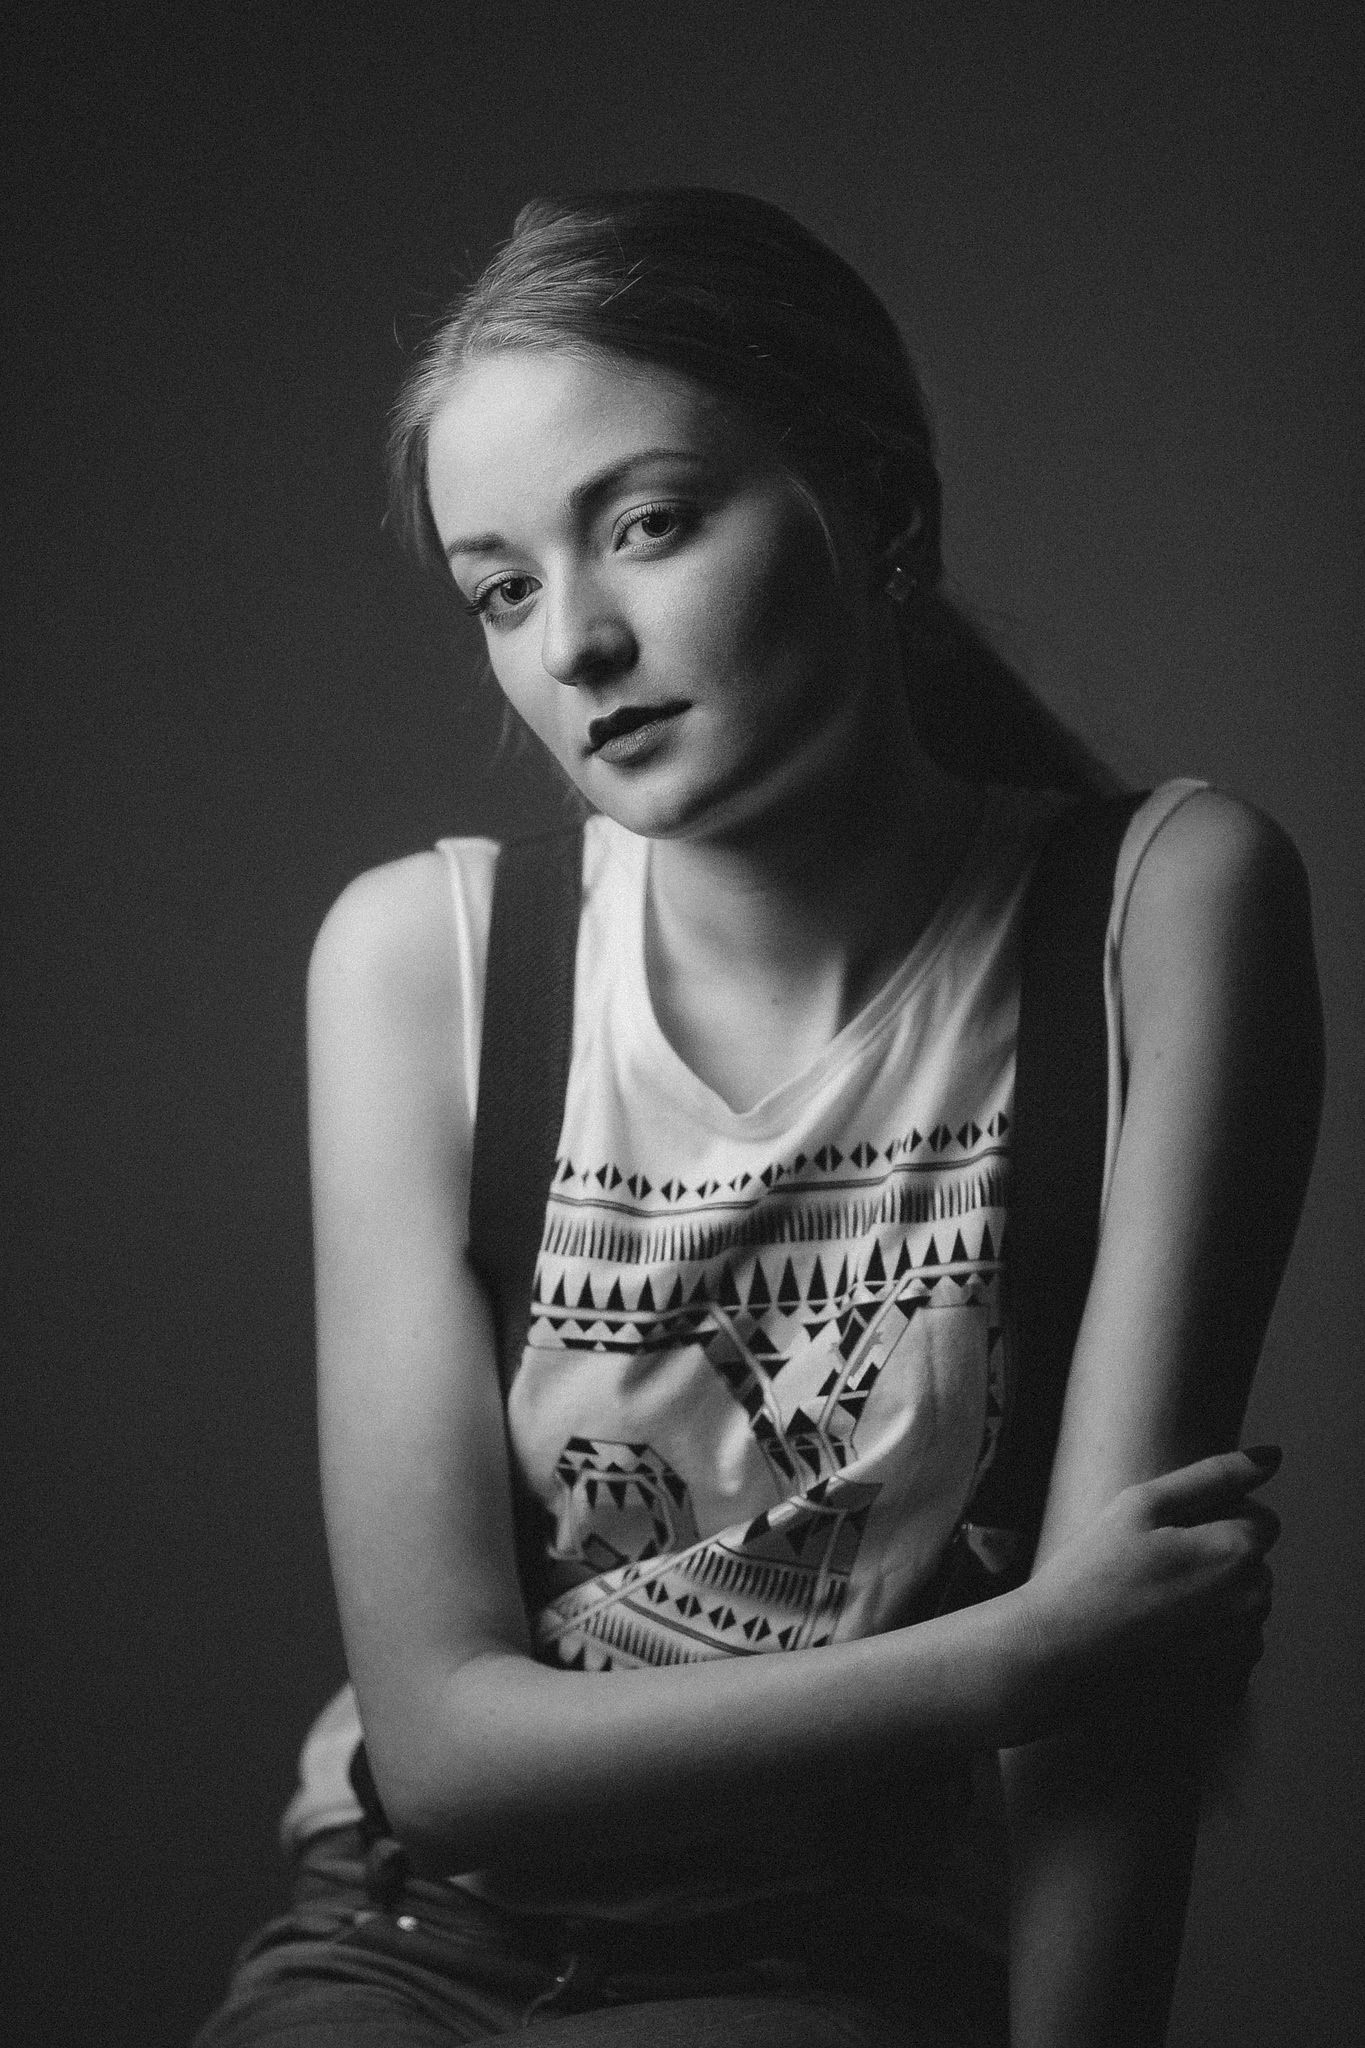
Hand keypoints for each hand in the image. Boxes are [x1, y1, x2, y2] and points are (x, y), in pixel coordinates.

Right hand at [1014, 1447, 1279, 1734]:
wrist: (1059, 1653)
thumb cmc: (1093, 1571)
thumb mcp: (1143, 1504)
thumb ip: (1213, 1474)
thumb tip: (1272, 1456)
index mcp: (1235, 1554)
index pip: (1262, 1518)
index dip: (1218, 1515)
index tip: (1169, 1532)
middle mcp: (1252, 1604)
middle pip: (1254, 1561)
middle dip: (1218, 1555)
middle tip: (1155, 1565)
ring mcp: (1242, 1649)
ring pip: (1245, 1601)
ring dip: (1215, 1594)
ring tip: (1154, 1600)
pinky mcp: (1228, 1682)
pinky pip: (1235, 1642)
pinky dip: (1208, 1633)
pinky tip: (1162, 1633)